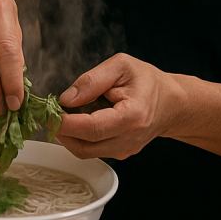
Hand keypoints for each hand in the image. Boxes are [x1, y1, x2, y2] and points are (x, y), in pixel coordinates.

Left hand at [55, 53, 175, 159]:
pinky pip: (92, 150)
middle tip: (50, 112)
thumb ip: (93, 80)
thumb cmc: (147, 81)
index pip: (92, 128)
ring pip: (85, 151)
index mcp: (132, 117)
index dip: (66, 124)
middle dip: (62, 131)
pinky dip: (79, 137)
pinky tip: (79, 120)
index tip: (49, 113)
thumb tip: (67, 98)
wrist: (171, 103)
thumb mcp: (121, 66)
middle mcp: (128, 140)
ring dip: (69, 135)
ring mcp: (124, 150)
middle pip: (84, 146)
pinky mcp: (119, 154)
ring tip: (65, 114)